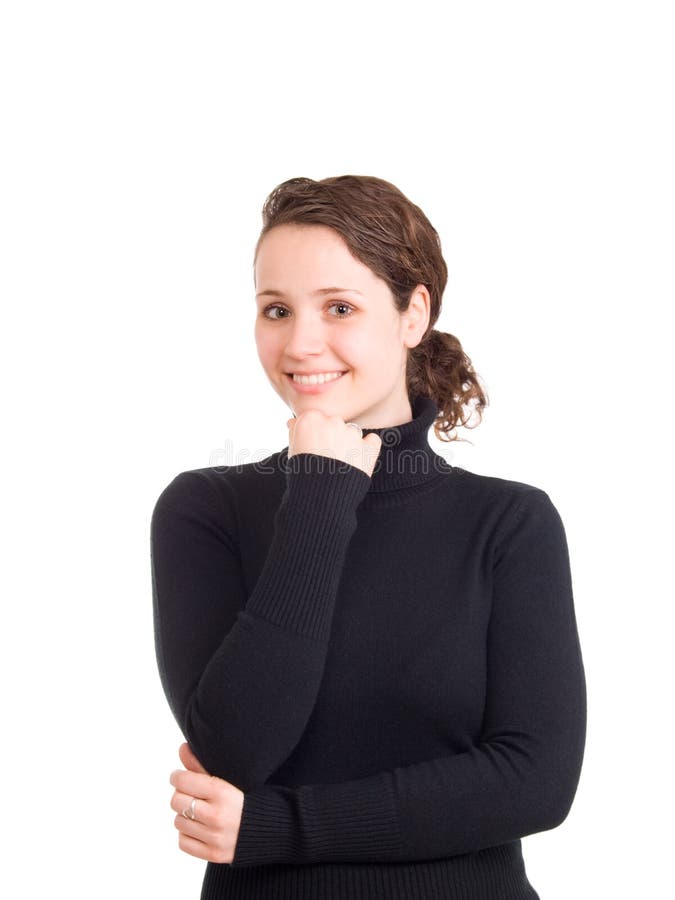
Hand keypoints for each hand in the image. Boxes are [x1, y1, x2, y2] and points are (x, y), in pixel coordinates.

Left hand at [169, 742, 244, 863]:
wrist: (268, 827)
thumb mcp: (226, 778)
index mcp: (222, 792)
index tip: (179, 776)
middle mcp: (217, 815)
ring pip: (178, 821)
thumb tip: (181, 748)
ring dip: (184, 814)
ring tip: (198, 810)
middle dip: (180, 795)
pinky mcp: (213, 854)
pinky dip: (187, 833)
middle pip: (176, 801)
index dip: (177, 777)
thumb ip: (201, 765)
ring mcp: (214, 837)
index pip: (182, 781)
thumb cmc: (244, 798)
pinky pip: (182, 841)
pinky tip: (199, 826)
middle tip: (189, 793)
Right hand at [286, 409, 381, 477]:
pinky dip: (367, 448)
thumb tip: (294, 422)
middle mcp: (332, 421)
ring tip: (339, 465)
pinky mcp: (367, 447)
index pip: (315, 418)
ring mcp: (352, 434)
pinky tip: (359, 459)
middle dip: (332, 436)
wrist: (320, 497)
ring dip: (348, 444)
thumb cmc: (302, 473)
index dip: (314, 432)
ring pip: (352, 432)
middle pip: (334, 423)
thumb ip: (295, 431)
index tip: (312, 445)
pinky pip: (372, 441)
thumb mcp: (292, 450)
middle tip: (326, 457)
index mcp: (311, 418)